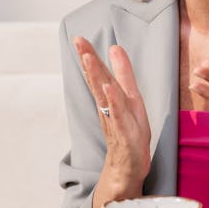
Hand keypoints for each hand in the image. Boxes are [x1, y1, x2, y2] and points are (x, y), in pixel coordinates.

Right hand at [73, 36, 151, 207]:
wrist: (128, 170)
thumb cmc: (129, 134)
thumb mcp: (131, 100)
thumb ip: (123, 75)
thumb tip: (116, 48)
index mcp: (110, 100)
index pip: (98, 74)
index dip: (89, 55)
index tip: (78, 37)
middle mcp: (109, 109)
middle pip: (97, 81)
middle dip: (88, 60)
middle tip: (78, 41)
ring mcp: (115, 122)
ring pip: (104, 96)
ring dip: (97, 76)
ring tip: (89, 58)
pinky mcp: (125, 135)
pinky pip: (119, 116)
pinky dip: (114, 102)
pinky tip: (109, 89)